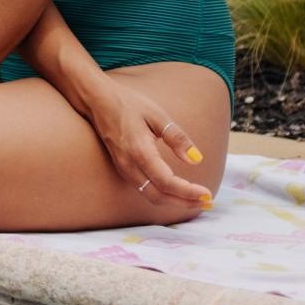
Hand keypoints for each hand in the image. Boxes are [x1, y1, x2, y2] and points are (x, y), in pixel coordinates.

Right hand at [81, 76, 213, 210]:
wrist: (97, 101)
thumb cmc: (128, 104)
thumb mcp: (157, 115)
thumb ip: (177, 138)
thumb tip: (196, 159)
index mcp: (140, 151)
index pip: (167, 182)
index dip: (188, 192)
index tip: (207, 194)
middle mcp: (129, 165)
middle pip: (158, 196)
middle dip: (184, 203)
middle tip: (207, 202)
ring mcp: (123, 169)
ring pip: (150, 195)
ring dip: (174, 202)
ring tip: (196, 200)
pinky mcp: (123, 168)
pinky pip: (144, 189)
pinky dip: (163, 195)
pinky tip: (176, 191)